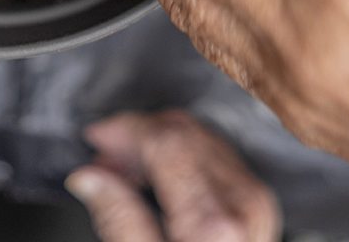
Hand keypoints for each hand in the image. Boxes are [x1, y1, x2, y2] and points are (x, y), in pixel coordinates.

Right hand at [66, 110, 279, 241]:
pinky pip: (216, 156)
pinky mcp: (258, 203)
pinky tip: (156, 177)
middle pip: (184, 132)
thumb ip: (117, 219)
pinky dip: (181, 156)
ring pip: (201, 138)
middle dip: (138, 134)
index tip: (97, 138)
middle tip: (103, 155)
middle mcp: (241, 201)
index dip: (126, 129)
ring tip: (124, 169)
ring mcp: (255, 200)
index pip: (166, 140)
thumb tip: (89, 178)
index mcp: (211, 219)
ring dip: (157, 143)